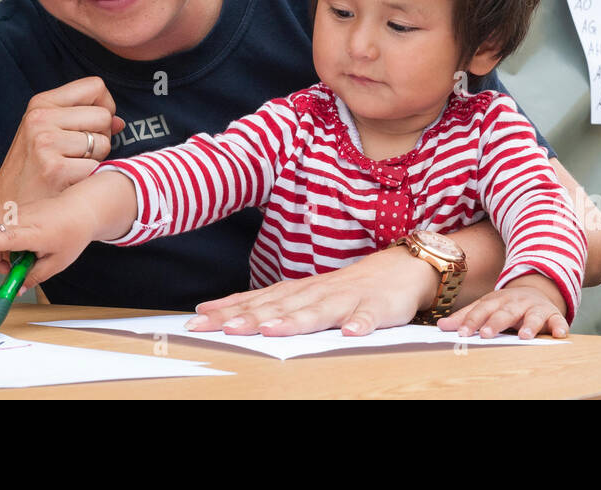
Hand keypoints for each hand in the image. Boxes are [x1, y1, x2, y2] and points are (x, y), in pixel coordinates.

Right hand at [0, 76, 124, 211]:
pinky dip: (88, 178)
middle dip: (101, 136)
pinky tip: (68, 182)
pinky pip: (95, 167)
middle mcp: (41, 118)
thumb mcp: (46, 130)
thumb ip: (83, 119)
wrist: (3, 203)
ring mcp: (46, 143)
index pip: (95, 86)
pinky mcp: (55, 170)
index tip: (93, 125)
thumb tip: (120, 122)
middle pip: (104, 115)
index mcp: (41, 103)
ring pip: (103, 143)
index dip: (104, 106)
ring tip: (71, 167)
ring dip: (95, 159)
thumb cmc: (32, 166)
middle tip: (79, 153)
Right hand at [0, 188, 98, 288]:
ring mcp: (19, 212)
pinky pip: (3, 228)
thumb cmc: (73, 233)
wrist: (81, 208)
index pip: (7, 238)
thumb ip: (35, 276)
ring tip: (25, 254)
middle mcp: (23, 219)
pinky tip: (25, 243)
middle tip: (11, 270)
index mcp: (35, 233)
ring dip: (2, 250)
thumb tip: (18, 289)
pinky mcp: (18, 210)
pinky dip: (7, 240)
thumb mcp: (57, 262)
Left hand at [185, 245, 437, 336]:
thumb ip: (275, 305)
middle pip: (279, 307)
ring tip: (271, 330)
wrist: (402, 268)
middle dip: (249, 318)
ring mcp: (347, 299)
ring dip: (294, 321)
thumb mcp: (308, 295)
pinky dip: (360, 324)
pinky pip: (368, 317)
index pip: (257, 300)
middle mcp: (318, 293)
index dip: (228, 310)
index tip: (198, 320)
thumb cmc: (349, 287)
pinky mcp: (377, 307)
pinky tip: (351, 333)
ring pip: (318, 311)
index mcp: (299, 291)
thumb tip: (229, 316)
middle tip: (221, 328)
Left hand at [437, 274, 569, 338]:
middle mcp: (515, 303)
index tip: (460, 333)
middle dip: (495, 323)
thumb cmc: (506, 305)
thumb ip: (466, 317)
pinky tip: (560, 334)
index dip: (470, 321)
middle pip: (504, 313)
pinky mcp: (553, 315)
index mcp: (496, 301)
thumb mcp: (486, 307)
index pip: (481, 310)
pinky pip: (558, 320)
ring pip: (532, 316)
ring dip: (528, 325)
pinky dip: (560, 326)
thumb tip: (441, 326)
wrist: (536, 291)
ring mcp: (534, 308)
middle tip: (485, 334)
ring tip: (524, 336)